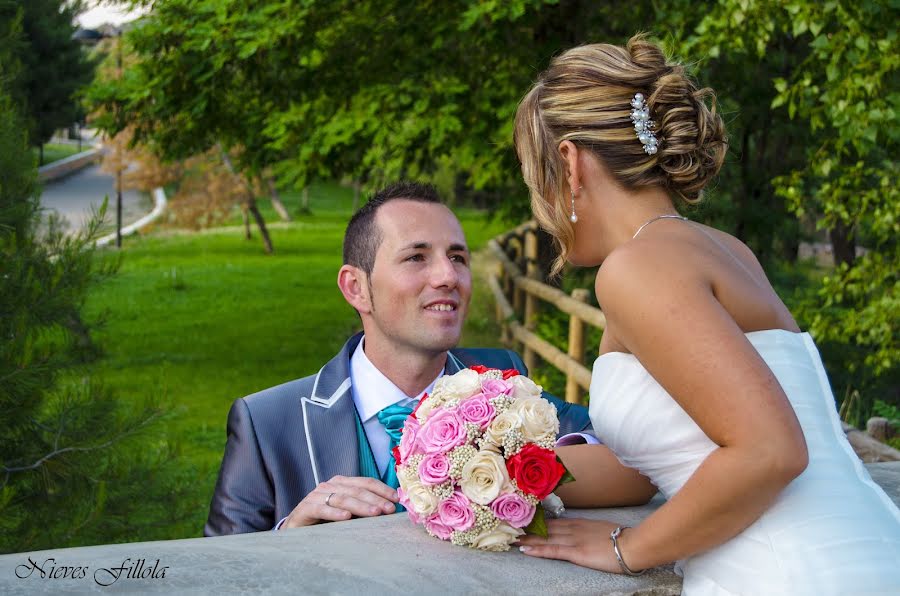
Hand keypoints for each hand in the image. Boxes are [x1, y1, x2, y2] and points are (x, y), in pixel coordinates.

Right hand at [281, 475, 397, 528]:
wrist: (297, 529)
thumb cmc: (326, 520)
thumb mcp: (348, 512)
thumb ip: (364, 508)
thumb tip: (390, 509)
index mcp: (343, 483)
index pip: (366, 482)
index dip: (382, 490)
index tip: (397, 500)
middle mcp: (330, 485)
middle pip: (357, 490)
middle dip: (376, 499)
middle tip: (389, 509)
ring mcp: (317, 495)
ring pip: (342, 498)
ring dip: (360, 506)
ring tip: (375, 513)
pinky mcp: (305, 508)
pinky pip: (321, 509)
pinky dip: (334, 512)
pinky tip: (346, 518)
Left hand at [517, 518, 635, 573]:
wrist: (633, 544)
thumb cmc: (623, 539)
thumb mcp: (603, 529)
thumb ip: (591, 530)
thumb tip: (587, 533)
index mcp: (580, 523)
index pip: (554, 522)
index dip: (538, 523)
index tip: (524, 522)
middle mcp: (573, 528)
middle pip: (545, 529)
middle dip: (528, 529)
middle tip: (511, 528)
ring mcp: (573, 539)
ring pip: (545, 538)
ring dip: (527, 539)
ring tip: (512, 539)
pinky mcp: (576, 552)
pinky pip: (552, 550)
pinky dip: (537, 550)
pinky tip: (525, 549)